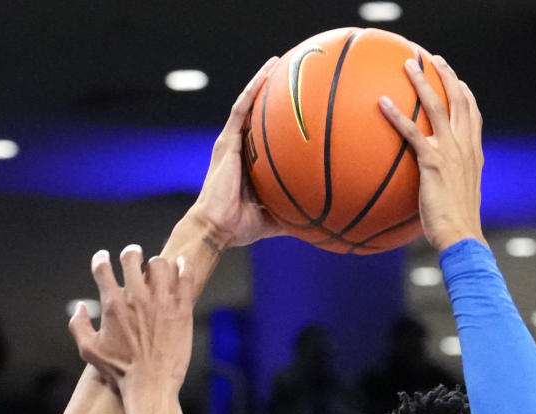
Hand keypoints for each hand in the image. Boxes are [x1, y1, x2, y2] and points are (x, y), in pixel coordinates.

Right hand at [69, 247, 193, 395]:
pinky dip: (182, 266)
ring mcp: (161, 302)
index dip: (100, 259)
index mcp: (112, 305)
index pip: (102, 268)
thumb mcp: (89, 351)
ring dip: (155, 263)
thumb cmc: (120, 373)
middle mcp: (136, 298)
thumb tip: (79, 307)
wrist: (151, 387)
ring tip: (156, 269)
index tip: (103, 258)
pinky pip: (185, 277)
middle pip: (131, 257)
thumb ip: (78, 326)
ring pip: (159, 263)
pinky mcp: (182, 310)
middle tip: (134, 256)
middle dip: (130, 253)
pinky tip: (180, 265)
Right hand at [187, 58, 285, 248]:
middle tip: (292, 81)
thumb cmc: (240, 227)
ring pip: (248, 106)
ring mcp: (231, 143)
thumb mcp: (273, 218)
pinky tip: (268, 72)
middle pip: (257, 118)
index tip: (299, 112)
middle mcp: (239, 150)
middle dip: (272, 98)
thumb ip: (292, 213)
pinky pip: (241, 109)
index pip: (265, 139)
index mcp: (249, 166)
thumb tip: (317, 220)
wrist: (217, 228)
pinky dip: (253, 89)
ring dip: (262, 84)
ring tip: (278, 64)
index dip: (279, 124)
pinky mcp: (226, 141)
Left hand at [378, 54, 484, 252]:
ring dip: (421, 82)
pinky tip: (382, 103)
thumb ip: (448, 186)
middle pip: (459, 100)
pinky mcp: (432, 161)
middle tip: (434, 60)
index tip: (457, 81)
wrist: (461, 235)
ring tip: (408, 65)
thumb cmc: (456, 226)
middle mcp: (464, 146)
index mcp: (473, 154)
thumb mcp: (457, 200)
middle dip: (447, 76)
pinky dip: (396, 115)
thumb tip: (432, 191)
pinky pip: (411, 131)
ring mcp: (450, 151)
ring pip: (436, 106)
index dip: (466, 95)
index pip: (473, 116)